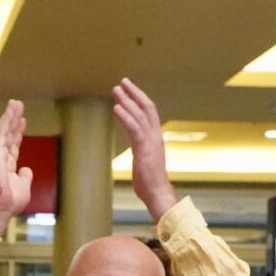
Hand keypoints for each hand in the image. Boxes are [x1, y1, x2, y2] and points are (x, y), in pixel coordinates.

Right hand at [0, 99, 32, 238]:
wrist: (0, 211)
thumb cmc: (10, 204)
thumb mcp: (24, 189)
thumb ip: (25, 178)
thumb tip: (26, 170)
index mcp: (7, 168)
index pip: (12, 146)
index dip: (17, 133)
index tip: (22, 120)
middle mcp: (0, 160)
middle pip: (8, 136)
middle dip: (13, 120)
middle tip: (17, 104)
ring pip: (3, 133)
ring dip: (10, 117)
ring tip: (15, 103)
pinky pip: (0, 136)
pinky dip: (6, 123)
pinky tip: (10, 113)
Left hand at [112, 79, 178, 220]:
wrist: (158, 194)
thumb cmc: (151, 182)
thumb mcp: (146, 161)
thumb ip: (142, 151)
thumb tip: (138, 149)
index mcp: (156, 138)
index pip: (150, 112)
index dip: (140, 98)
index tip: (130, 89)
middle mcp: (155, 136)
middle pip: (146, 108)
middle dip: (134, 93)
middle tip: (122, 82)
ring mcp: (151, 142)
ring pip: (140, 115)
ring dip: (127, 101)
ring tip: (116, 90)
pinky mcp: (144, 149)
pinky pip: (134, 129)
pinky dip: (125, 117)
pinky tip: (116, 108)